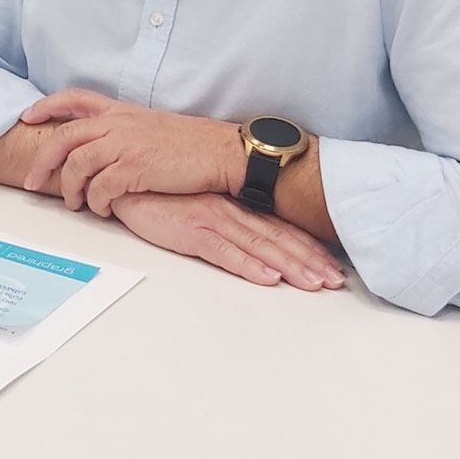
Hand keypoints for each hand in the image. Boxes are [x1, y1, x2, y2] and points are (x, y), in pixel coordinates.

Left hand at [19, 90, 243, 215]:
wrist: (220, 152)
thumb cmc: (191, 143)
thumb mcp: (150, 125)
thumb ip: (123, 130)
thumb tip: (100, 147)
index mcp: (121, 110)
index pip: (74, 98)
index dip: (47, 106)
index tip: (27, 116)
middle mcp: (118, 123)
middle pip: (65, 137)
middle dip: (43, 161)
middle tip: (32, 181)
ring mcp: (126, 144)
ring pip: (78, 165)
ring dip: (70, 189)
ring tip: (75, 204)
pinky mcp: (135, 168)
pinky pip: (100, 188)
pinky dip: (95, 202)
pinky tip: (101, 210)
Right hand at [111, 192, 345, 290]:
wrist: (122, 175)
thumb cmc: (157, 190)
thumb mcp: (196, 202)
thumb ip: (222, 216)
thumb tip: (248, 235)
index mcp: (232, 203)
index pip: (279, 227)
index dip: (307, 246)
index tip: (332, 264)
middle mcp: (228, 209)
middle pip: (278, 238)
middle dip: (310, 260)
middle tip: (336, 281)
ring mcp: (210, 218)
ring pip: (259, 246)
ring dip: (290, 266)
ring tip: (314, 284)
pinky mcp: (188, 229)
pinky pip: (223, 252)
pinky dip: (248, 265)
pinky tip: (268, 277)